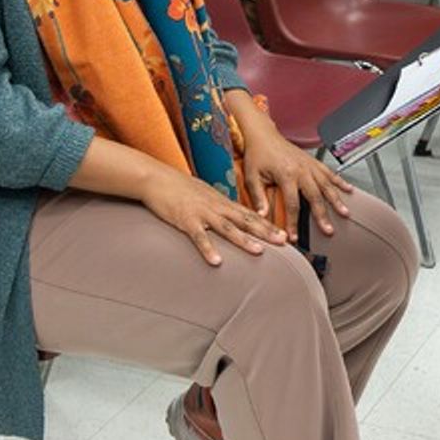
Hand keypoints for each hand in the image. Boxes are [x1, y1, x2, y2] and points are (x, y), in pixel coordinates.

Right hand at [139, 168, 287, 265]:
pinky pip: (199, 237)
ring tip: (259, 251)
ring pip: (227, 228)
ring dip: (244, 240)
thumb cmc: (179, 187)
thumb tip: (231, 217)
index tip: (284, 235)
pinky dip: (208, 249)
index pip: (250, 215)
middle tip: (283, 242)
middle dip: (266, 232)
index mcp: (221, 201)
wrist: (156, 178)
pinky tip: (217, 262)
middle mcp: (216, 206)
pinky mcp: (186, 220)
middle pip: (245, 220)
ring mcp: (202, 213)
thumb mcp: (204, 194)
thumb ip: (218, 206)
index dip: (268, 225)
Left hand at [239, 121, 353, 242]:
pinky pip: (329, 172)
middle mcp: (301, 170)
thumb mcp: (251, 176)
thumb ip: (258, 197)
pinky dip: (340, 181)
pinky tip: (349, 190)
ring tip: (345, 214)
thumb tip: (262, 216)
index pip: (292, 204)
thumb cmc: (257, 154)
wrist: (263, 134)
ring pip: (327, 185)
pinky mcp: (313, 161)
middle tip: (329, 231)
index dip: (294, 223)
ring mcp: (309, 165)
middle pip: (315, 197)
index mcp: (286, 174)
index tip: (295, 237)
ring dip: (336, 200)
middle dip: (322, 215)